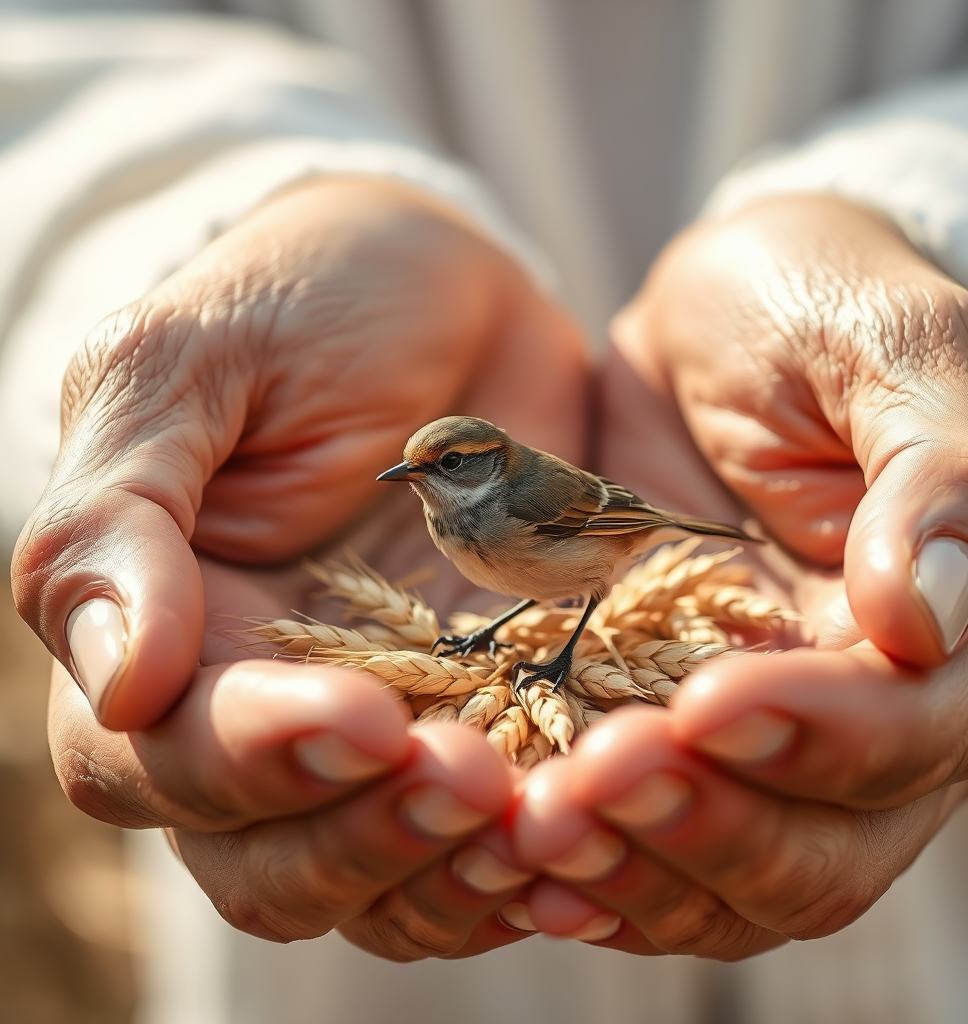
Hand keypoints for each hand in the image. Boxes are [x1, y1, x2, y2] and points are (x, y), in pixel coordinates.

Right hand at [16, 176, 587, 957]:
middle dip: (367, 839)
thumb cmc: (300, 301)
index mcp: (162, 630)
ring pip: (382, 870)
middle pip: (272, 859)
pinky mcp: (482, 706)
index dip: (252, 763)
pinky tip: (582, 829)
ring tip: (543, 825)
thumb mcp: (181, 368)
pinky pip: (489, 821)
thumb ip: (118, 514)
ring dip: (455, 869)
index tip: (363, 722)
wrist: (444, 292)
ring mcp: (380, 715)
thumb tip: (124, 683)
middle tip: (472, 784)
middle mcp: (261, 703)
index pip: (163, 757)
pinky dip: (528, 846)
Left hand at [500, 194, 967, 957]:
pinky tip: (520, 858)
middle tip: (586, 787)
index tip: (704, 702)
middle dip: (708, 826)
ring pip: (738, 870)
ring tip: (536, 835)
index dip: (819, 736)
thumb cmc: (821, 306)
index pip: (919, 728)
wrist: (721, 322)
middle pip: (828, 843)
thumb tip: (923, 622)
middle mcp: (881, 708)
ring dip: (639, 866)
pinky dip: (598, 862)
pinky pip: (655, 834)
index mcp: (967, 627)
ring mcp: (776, 730)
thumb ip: (944, 477)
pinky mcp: (678, 722)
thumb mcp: (898, 349)